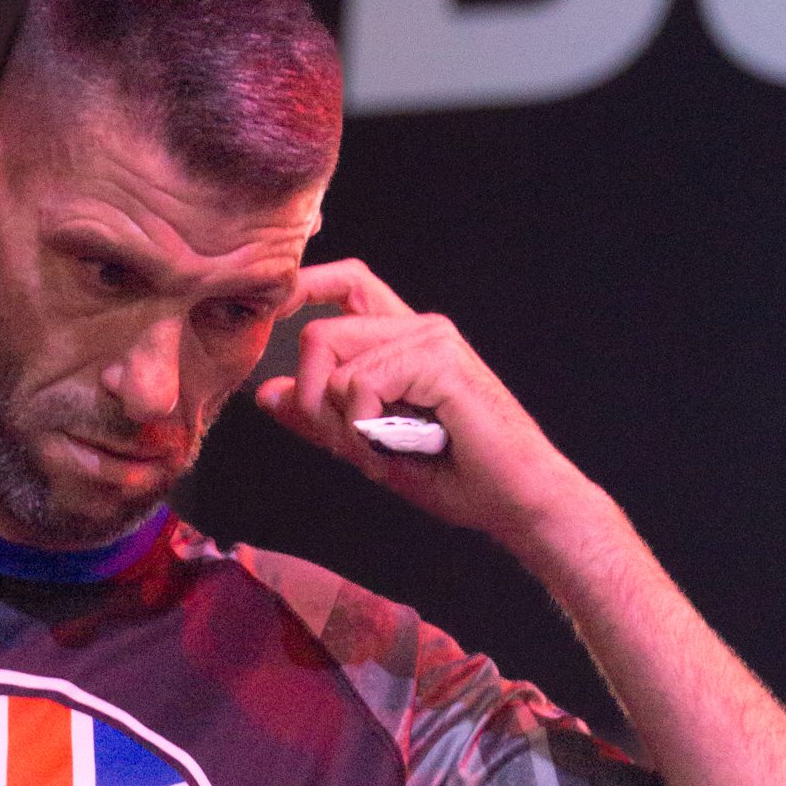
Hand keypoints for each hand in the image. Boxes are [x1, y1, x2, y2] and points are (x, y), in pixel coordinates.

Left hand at [257, 258, 589, 553]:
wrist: (516, 502)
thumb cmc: (456, 476)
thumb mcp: (369, 446)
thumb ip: (322, 416)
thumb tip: (269, 392)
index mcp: (405, 339)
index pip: (347, 284)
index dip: (302, 288)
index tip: (270, 313)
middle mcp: (418, 327)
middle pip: (319, 333)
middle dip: (314, 400)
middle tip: (354, 443)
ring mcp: (430, 337)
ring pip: (333, 360)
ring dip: (345, 421)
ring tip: (391, 447)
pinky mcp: (438, 357)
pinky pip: (360, 383)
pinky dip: (368, 425)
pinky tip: (407, 443)